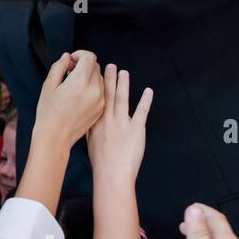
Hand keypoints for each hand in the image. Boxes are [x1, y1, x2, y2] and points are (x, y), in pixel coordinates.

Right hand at [33, 50, 105, 148]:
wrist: (55, 137)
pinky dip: (93, 89)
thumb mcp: (48, 86)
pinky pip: (101, 92)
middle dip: (84, 66)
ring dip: (89, 77)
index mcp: (80, 81)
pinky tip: (80, 97)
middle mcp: (94, 90)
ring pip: (100, 79)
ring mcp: (100, 100)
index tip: (71, 60)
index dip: (80, 55)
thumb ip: (59, 67)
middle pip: (96, 67)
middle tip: (70, 73)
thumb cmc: (48, 113)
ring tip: (75, 86)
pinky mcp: (101, 109)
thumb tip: (67, 57)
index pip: (90, 57)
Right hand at [86, 64, 153, 185]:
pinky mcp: (136, 128)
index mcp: (96, 123)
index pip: (97, 101)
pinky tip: (148, 91)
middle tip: (110, 66)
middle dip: (109, 79)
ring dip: (123, 84)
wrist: (112, 173)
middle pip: (108, 95)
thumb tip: (92, 121)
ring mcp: (122, 123)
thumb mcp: (90, 143)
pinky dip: (145, 100)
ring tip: (124, 72)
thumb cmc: (101, 162)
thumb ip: (92, 129)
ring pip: (122, 98)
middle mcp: (108, 120)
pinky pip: (142, 111)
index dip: (98, 87)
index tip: (97, 76)